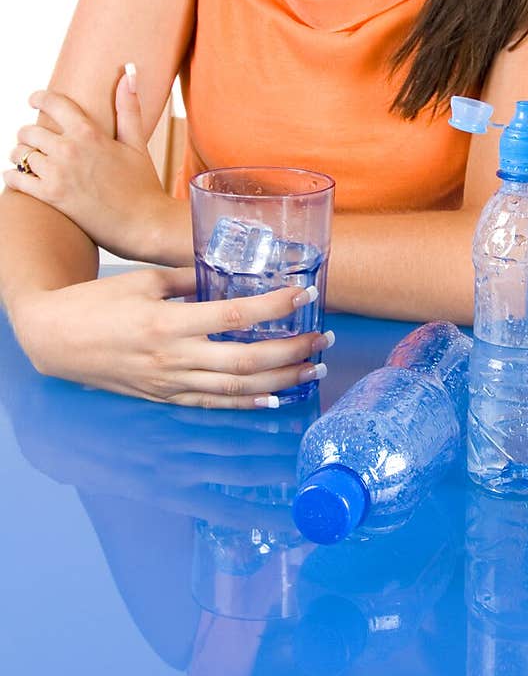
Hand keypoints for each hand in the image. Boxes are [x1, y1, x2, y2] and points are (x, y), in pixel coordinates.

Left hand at [4, 66, 176, 261]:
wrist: (144, 223)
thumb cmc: (143, 185)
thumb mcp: (136, 143)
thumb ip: (127, 107)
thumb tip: (129, 74)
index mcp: (89, 132)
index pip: (53, 103)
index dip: (38, 97)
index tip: (33, 99)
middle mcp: (70, 149)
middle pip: (30, 131)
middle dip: (28, 135)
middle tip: (32, 141)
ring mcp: (58, 173)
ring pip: (20, 154)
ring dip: (20, 156)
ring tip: (25, 160)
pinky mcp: (51, 196)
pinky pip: (17, 179)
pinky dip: (12, 176)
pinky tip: (17, 177)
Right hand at [11, 266, 332, 408]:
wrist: (55, 339)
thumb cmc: (97, 303)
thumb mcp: (144, 280)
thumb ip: (189, 278)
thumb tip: (229, 271)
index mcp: (169, 322)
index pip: (234, 316)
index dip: (273, 305)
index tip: (303, 292)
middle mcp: (174, 357)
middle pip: (246, 359)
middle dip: (292, 350)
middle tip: (324, 337)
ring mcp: (170, 382)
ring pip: (237, 387)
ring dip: (281, 379)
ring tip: (314, 366)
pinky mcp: (165, 397)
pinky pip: (213, 403)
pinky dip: (248, 402)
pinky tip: (277, 397)